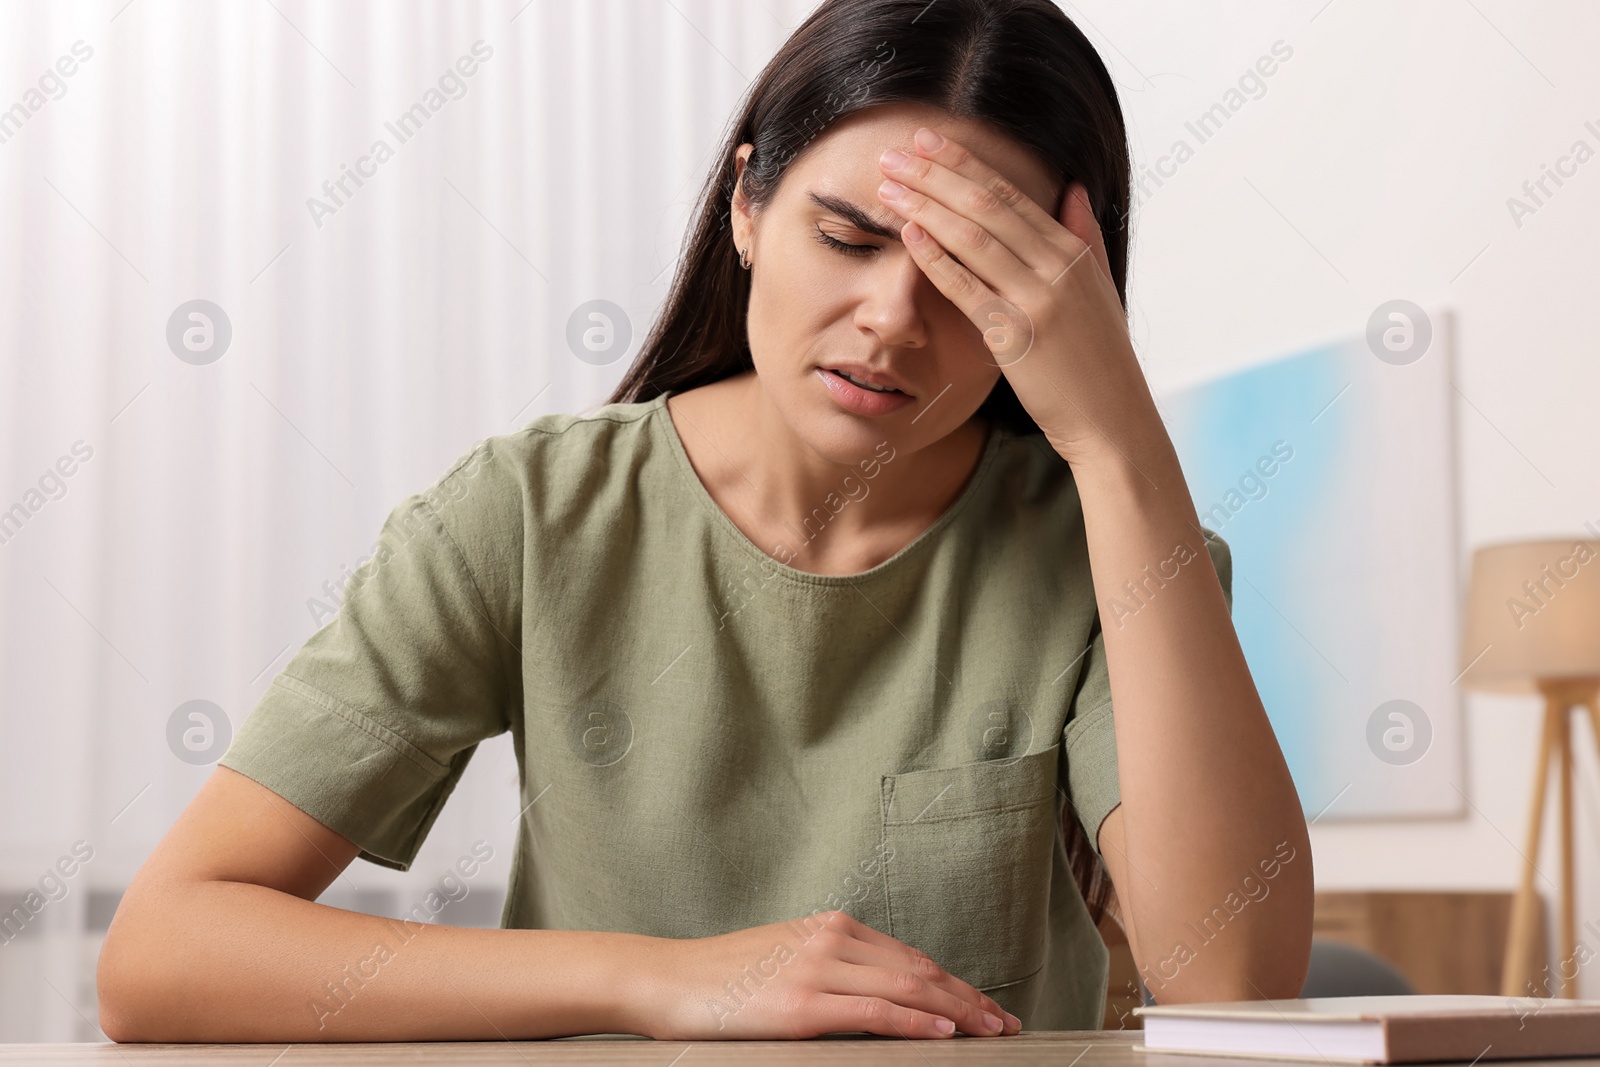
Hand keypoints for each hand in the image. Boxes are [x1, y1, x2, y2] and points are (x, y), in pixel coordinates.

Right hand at [634, 910, 1021, 1039]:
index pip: (909, 957)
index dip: (954, 983)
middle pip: (919, 970)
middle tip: (1006, 1025)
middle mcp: (831, 940)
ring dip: (956, 1011)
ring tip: (990, 1031)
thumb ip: (830, 971)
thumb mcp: (785, 961)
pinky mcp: (801, 1005)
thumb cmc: (720, 978)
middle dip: (969, 998)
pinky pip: (873, 1012)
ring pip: (907, 988)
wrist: (664, 979)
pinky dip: (914, 1022)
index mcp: (830, 928)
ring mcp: (817, 970)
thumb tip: (877, 999)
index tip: (986, 1007)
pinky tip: (943, 1032)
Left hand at [876, 127, 1159, 467]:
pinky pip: (968, 290)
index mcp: (1073, 252)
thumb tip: (1073, 189)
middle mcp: (1057, 268)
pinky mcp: (1017, 337)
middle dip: (936, 175)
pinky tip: (908, 236)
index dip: (966, 164)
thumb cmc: (1100, 363)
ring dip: (927, 207)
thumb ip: (1085, 238)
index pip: (1010, 194)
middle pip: (987, 206)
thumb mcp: (1100, 291)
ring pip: (974, 239)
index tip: (928, 142)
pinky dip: (937, 259)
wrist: (1113, 421)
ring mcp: (1038, 300)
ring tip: (889, 186)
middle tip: (895, 153)